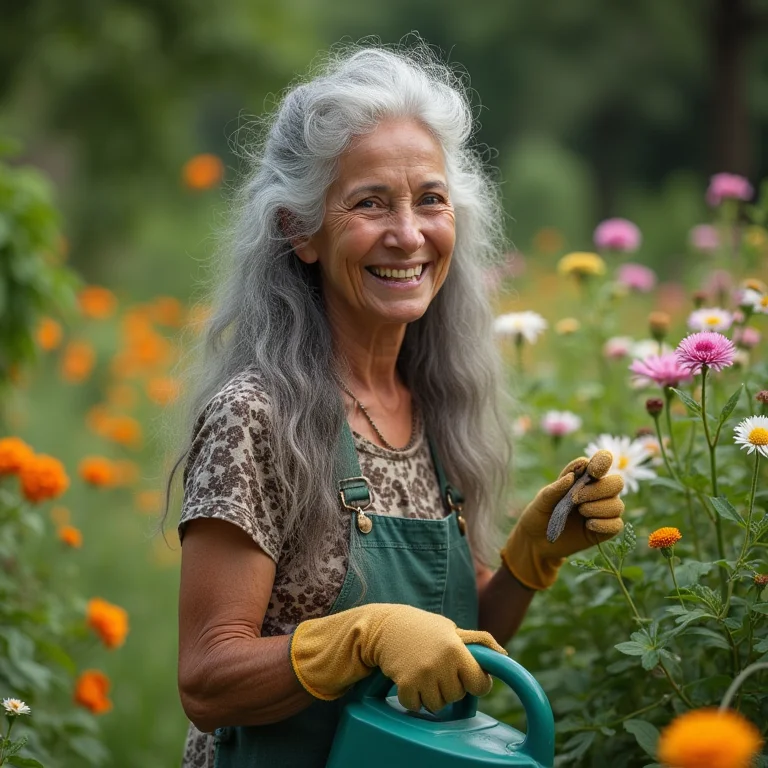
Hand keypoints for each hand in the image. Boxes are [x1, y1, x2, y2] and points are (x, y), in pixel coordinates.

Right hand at [290, 603, 505, 711]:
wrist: (385, 626)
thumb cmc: (423, 628)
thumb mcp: (451, 629)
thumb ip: (478, 641)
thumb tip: (504, 655)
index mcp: (457, 648)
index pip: (480, 684)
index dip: (475, 682)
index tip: (465, 675)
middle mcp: (442, 662)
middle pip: (457, 696)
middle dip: (450, 686)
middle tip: (438, 668)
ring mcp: (423, 674)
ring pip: (438, 706)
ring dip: (431, 694)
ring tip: (423, 673)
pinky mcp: (405, 684)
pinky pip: (416, 706)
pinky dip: (412, 698)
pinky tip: (409, 680)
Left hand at [501, 452, 623, 589]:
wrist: (536, 542)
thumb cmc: (539, 514)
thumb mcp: (542, 500)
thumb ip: (556, 488)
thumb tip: (572, 476)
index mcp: (583, 478)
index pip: (602, 462)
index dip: (603, 462)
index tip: (593, 471)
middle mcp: (597, 492)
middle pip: (616, 483)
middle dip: (598, 490)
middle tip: (575, 499)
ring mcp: (602, 512)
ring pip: (617, 505)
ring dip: (599, 507)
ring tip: (581, 512)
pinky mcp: (604, 531)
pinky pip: (617, 524)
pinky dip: (604, 524)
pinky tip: (589, 525)